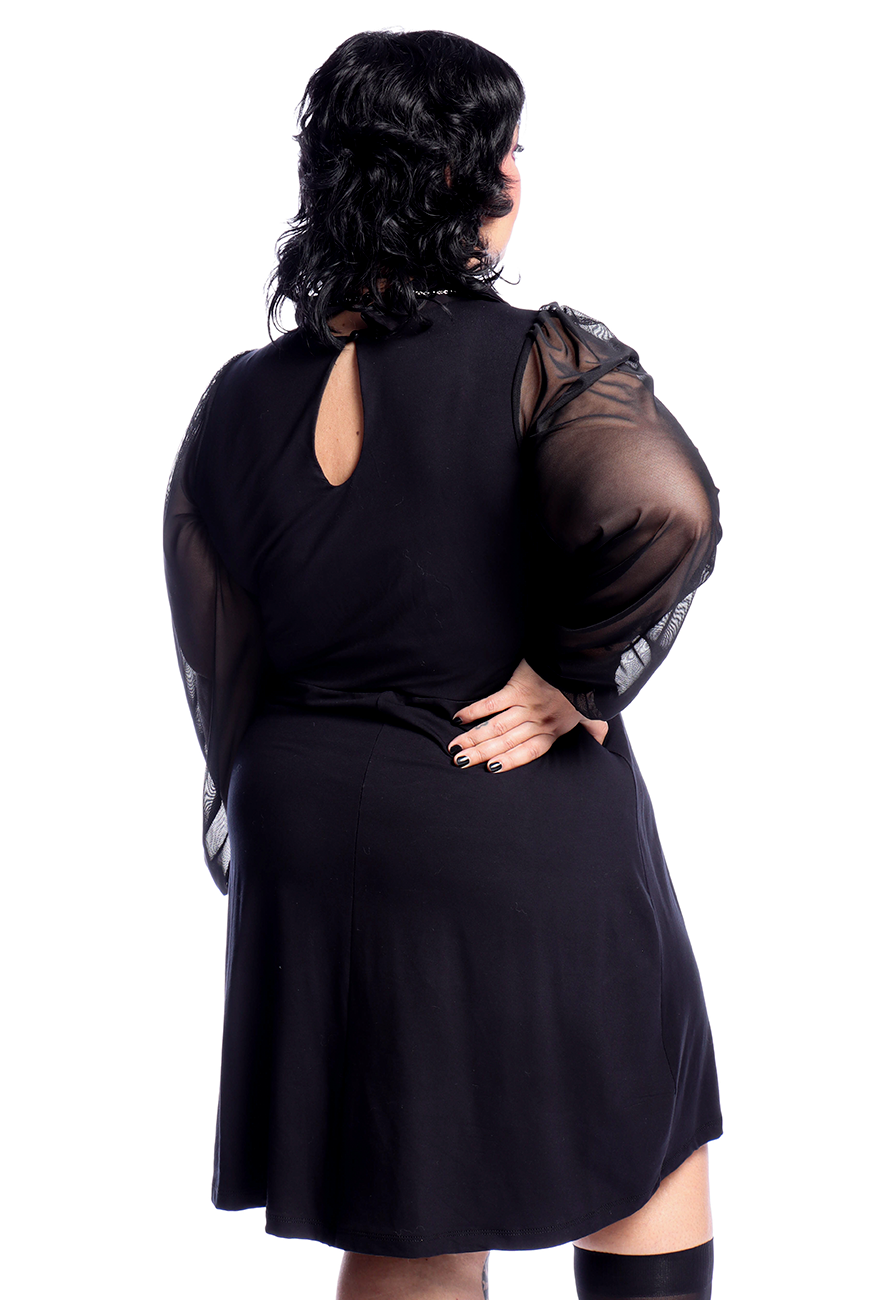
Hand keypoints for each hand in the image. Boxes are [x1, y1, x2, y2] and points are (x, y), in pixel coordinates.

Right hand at [448, 658, 608, 771]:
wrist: (586, 661)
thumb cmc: (590, 687)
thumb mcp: (597, 713)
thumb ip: (594, 729)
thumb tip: (599, 743)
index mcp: (555, 730)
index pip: (529, 752)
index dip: (510, 761)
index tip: (491, 769)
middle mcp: (538, 721)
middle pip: (506, 743)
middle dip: (481, 754)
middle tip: (460, 763)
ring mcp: (527, 705)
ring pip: (495, 727)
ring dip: (474, 738)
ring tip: (455, 748)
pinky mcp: (518, 687)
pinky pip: (493, 702)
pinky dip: (475, 711)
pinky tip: (459, 719)